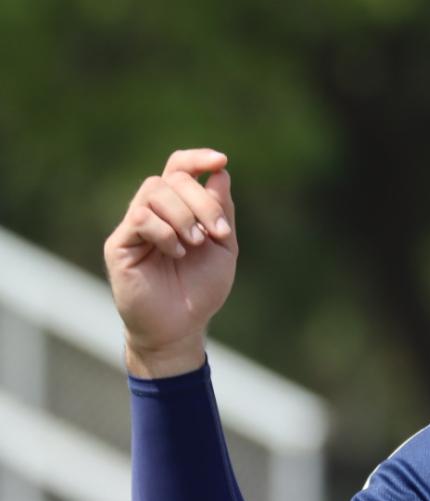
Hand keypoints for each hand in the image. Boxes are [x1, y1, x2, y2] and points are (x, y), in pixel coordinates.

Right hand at [104, 149, 237, 377]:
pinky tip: (176, 252)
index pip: (179, 168)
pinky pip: (140, 217)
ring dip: (184, 215)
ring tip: (195, 244)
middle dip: (201, 200)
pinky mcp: (120, 243)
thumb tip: (221, 173)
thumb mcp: (222, 248)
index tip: (221, 160)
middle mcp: (154, 211)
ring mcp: (134, 226)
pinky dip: (164, 231)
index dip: (197, 158)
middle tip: (216, 232)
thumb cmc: (200, 288)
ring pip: (154, 191)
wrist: (181, 326)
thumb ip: (221, 212)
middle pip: (172, 178)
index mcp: (179, 209)